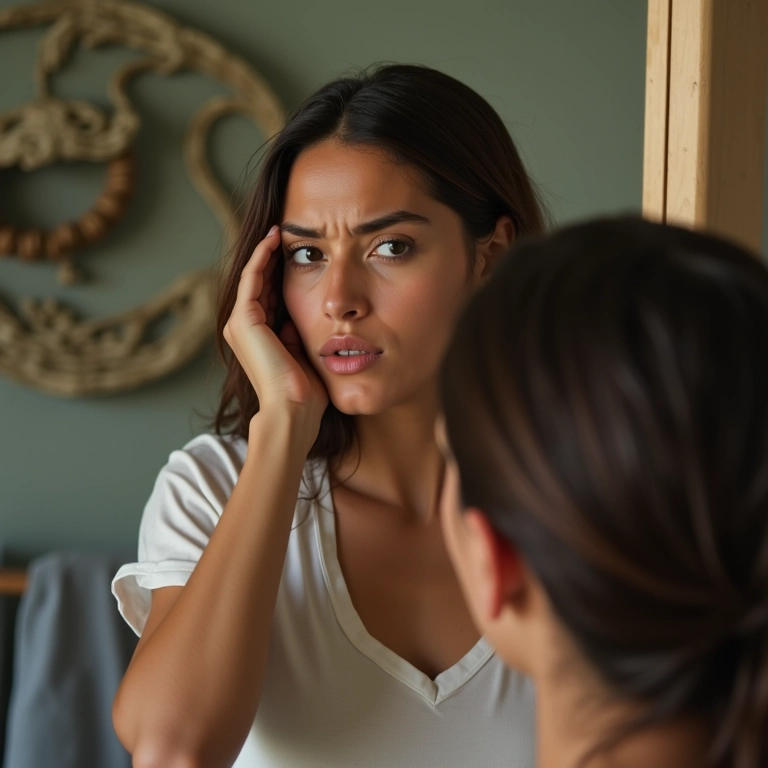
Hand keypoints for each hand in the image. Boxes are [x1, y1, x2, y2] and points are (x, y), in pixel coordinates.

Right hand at [223, 226, 328, 439]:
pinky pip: (252, 278)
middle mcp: (243, 329)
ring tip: (281, 230)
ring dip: (266, 252)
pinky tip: (275, 239)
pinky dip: (262, 257)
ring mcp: (240, 324)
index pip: (268, 295)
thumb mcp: (303, 352)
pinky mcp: (244, 319)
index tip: (297, 252)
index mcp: (257, 338)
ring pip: (253, 277)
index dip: (279, 273)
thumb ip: (296, 334)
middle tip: (288, 233)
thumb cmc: (306, 392)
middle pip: (259, 283)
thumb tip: (299, 316)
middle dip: (273, 259)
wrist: (294, 409)